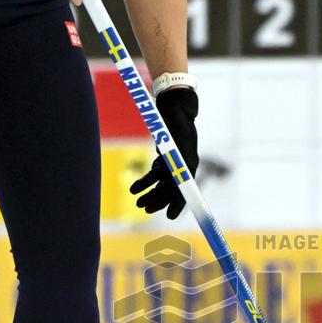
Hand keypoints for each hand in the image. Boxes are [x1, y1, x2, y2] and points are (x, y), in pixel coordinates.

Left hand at [130, 88, 198, 219]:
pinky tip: (134, 189)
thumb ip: (176, 145)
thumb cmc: (176, 116)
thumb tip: (177, 161)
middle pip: (171, 189)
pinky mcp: (164, 160)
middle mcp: (182, 166)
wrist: (174, 106)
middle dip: (158, 201)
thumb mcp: (177, 129)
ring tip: (137, 203)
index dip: (177, 203)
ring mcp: (173, 164)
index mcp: (188, 162)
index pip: (184, 188)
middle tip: (144, 208)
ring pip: (161, 185)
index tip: (170, 216)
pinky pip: (154, 176)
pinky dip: (144, 183)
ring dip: (150, 195)